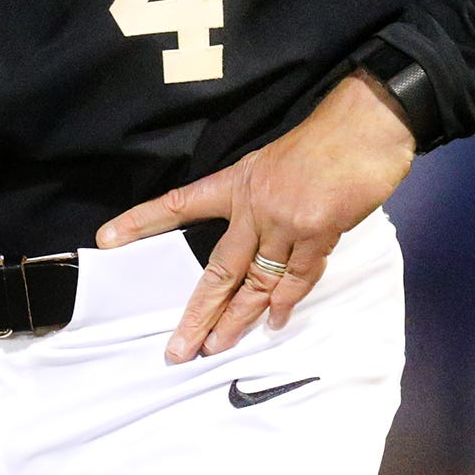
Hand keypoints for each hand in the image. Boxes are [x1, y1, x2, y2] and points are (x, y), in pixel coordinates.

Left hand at [95, 71, 415, 362]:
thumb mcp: (275, 162)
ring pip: (255, 283)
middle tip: (179, 349)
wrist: (366, 126)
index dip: (143, 221)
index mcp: (238, 182)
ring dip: (238, 320)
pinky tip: (273, 322)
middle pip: (218, 269)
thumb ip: (261, 200)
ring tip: (217, 347)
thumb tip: (258, 241)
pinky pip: (297, 278)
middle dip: (199, 313)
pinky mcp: (318, 232)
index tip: (108, 238)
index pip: (180, 203)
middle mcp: (254, 205)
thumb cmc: (324, 141)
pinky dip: (285, 303)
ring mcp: (285, 221)